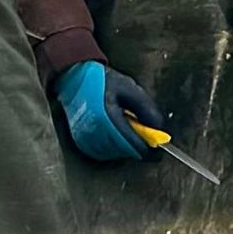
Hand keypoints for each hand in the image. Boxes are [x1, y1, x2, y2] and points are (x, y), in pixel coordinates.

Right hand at [55, 63, 171, 163]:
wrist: (73, 79)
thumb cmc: (101, 81)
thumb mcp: (130, 88)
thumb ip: (146, 108)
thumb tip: (159, 127)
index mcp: (106, 117)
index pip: (132, 143)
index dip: (149, 150)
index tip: (160, 150)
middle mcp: (94, 131)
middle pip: (125, 151)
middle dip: (139, 147)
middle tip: (147, 135)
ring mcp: (85, 139)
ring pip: (115, 154)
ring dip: (127, 147)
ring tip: (129, 128)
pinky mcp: (81, 142)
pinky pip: (104, 152)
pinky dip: (116, 147)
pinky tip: (118, 133)